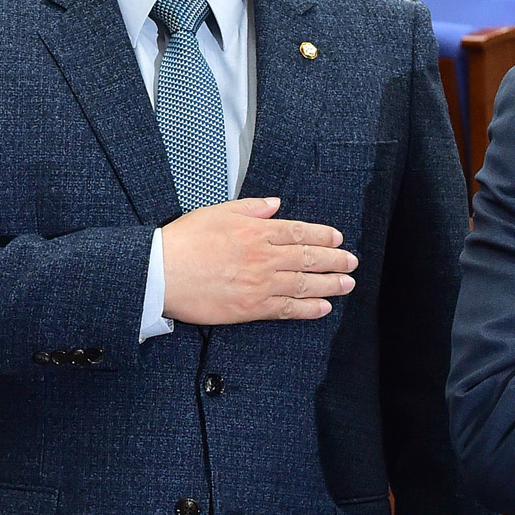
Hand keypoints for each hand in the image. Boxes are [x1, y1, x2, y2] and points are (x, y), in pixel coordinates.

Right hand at [161, 197, 356, 323]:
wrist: (162, 272)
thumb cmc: (184, 241)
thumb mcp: (217, 212)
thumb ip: (250, 208)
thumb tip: (274, 205)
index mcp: (256, 230)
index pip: (299, 232)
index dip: (323, 235)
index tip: (338, 238)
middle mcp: (264, 256)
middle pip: (308, 257)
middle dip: (335, 260)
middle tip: (352, 262)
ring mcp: (260, 283)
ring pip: (304, 283)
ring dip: (330, 284)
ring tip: (347, 284)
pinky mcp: (252, 308)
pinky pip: (287, 309)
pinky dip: (308, 309)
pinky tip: (323, 308)